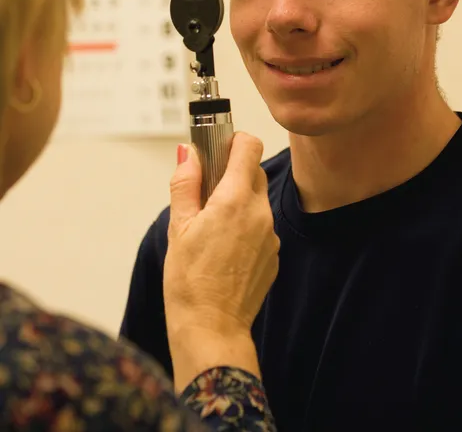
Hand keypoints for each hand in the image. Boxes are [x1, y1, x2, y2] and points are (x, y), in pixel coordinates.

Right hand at [164, 133, 279, 390]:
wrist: (212, 330)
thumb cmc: (190, 282)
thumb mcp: (178, 227)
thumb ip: (185, 184)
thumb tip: (189, 153)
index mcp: (235, 200)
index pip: (249, 146)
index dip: (232, 141)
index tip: (217, 147)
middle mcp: (260, 213)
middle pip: (253, 172)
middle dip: (232, 173)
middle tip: (205, 190)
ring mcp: (270, 235)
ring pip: (257, 201)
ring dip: (238, 201)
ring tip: (211, 226)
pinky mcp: (273, 254)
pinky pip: (261, 226)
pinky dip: (246, 226)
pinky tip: (224, 248)